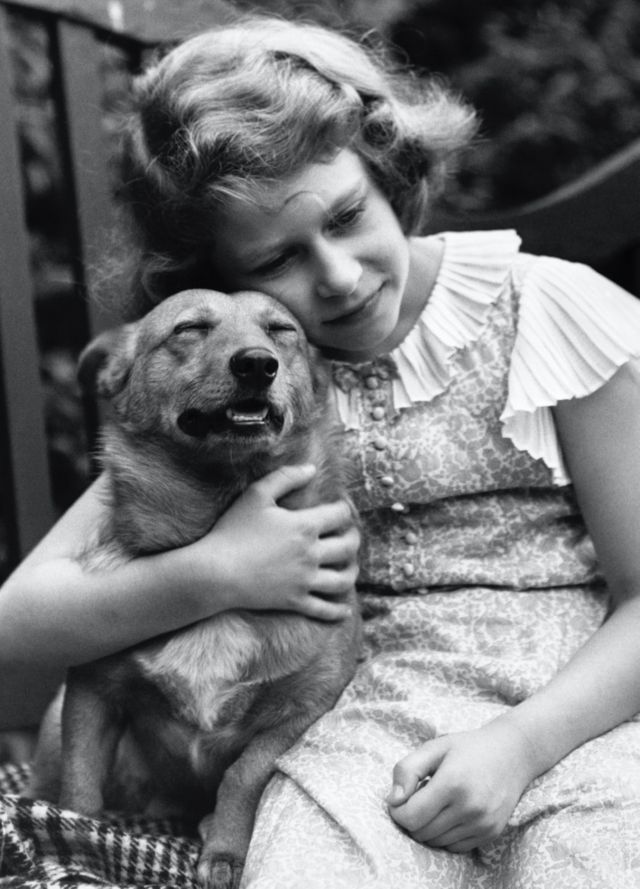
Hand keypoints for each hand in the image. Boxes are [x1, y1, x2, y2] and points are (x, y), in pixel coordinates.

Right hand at [189, 464, 358, 620]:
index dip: (345, 509)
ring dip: (352, 571)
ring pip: (343, 579)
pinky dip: (338, 612)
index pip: (340, 515)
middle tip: (351, 535)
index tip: (341, 508)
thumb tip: (312, 468)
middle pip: (348, 546)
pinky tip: (345, 610)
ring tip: (350, 567)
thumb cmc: (232, 530)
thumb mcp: (256, 495)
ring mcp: (305, 581)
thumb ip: (285, 477)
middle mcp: (311, 554)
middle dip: (354, 538)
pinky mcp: (295, 601)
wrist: (215, 572)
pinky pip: (324, 609)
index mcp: (305, 526)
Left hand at [387, 720, 536, 851]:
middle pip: (421, 832)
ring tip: (437, 802)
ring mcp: (482, 824)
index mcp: (452, 783)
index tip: (400, 797)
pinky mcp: (491, 833)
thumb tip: (393, 800)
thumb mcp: (434, 748)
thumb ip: (407, 770)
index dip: (398, 810)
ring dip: (428, 827)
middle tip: (419, 797)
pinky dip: (445, 835)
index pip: (410, 817)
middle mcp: (469, 808)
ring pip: (436, 842)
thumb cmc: (468, 748)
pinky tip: (450, 813)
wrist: (512, 754)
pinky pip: (455, 847)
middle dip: (412, 818)